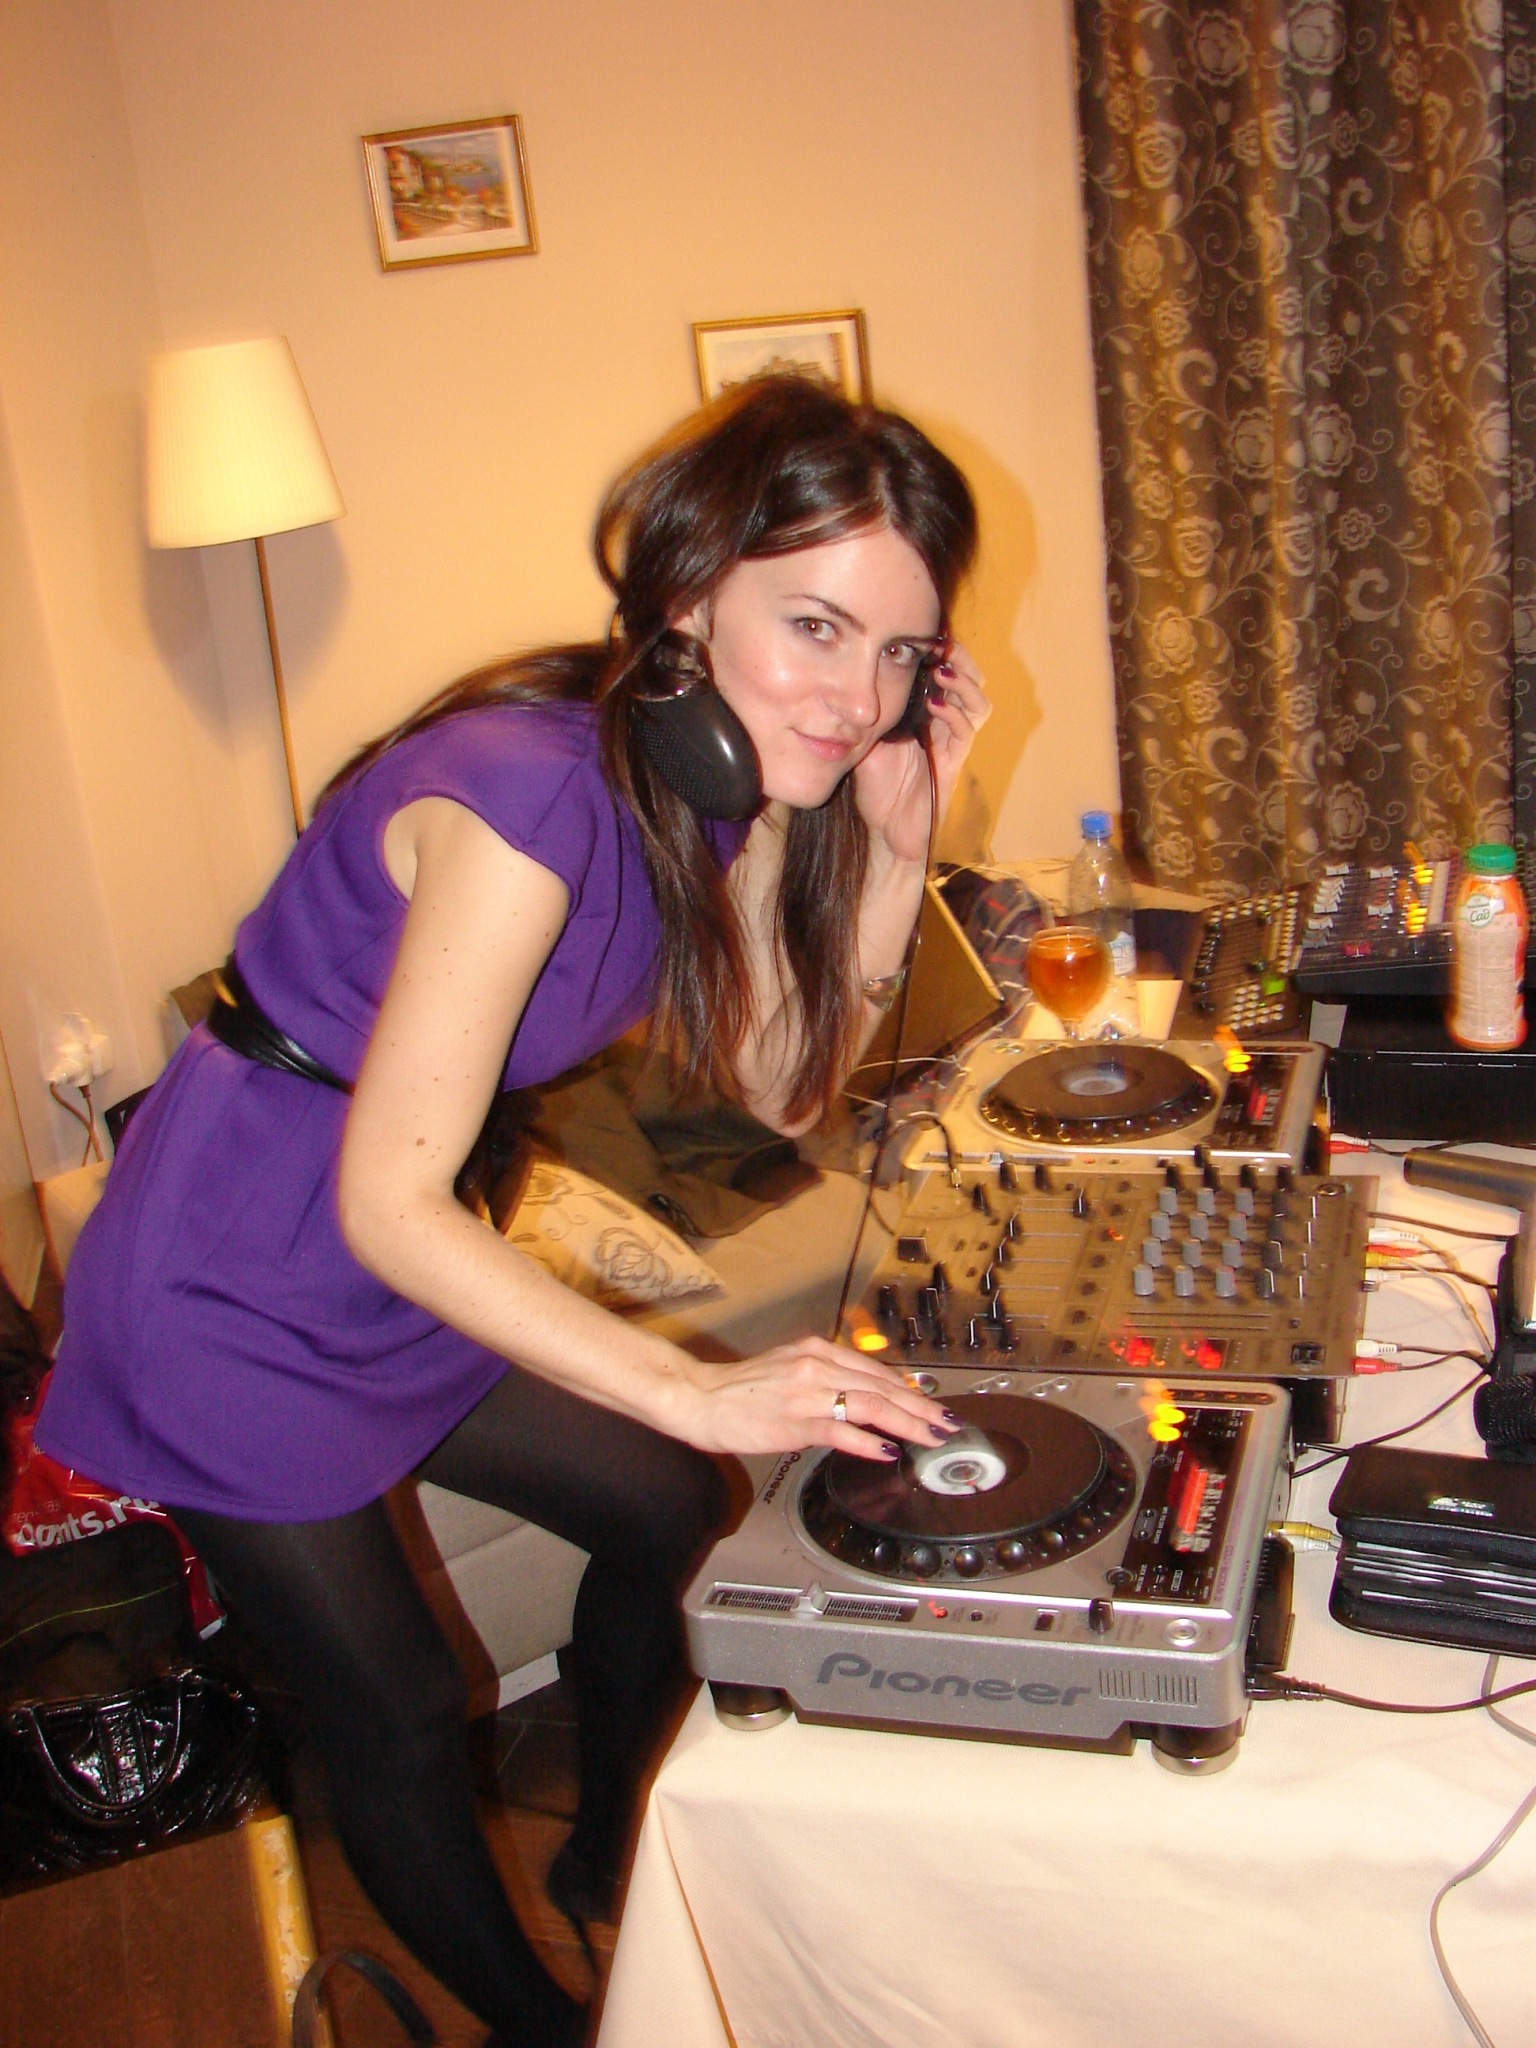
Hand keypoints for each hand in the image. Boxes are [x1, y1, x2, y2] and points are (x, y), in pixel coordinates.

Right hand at [676, 1337, 957, 1461]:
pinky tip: (888, 1450)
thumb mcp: (789, 1369)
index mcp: (816, 1350)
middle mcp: (817, 1365)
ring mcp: (807, 1393)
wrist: (700, 1398)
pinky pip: (841, 1431)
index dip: (909, 1389)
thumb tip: (862, 1398)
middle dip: (920, 1407)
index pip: (875, 1370)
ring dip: (909, 1423)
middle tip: (947, 1423)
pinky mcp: (795, 1421)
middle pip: (882, 1386)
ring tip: (932, 1436)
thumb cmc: (742, 1390)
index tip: (930, 1404)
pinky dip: (869, 1441)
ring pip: (871, 1405)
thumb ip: (825, 1378)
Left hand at [851, 645, 990, 864]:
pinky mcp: (954, 764)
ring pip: (978, 704)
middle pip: (971, 681)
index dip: (944, 651)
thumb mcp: (864, 738)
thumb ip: (867, 710)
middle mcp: (944, 724)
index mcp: (926, 713)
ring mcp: (953, 744)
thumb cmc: (876, 788)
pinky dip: (954, 714)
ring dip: (964, 684)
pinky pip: (966, 732)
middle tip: (942, 646)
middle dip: (961, 659)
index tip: (928, 633)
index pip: (946, 672)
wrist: (886, 832)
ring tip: (942, 672)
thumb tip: (854, 679)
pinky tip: (936, 704)